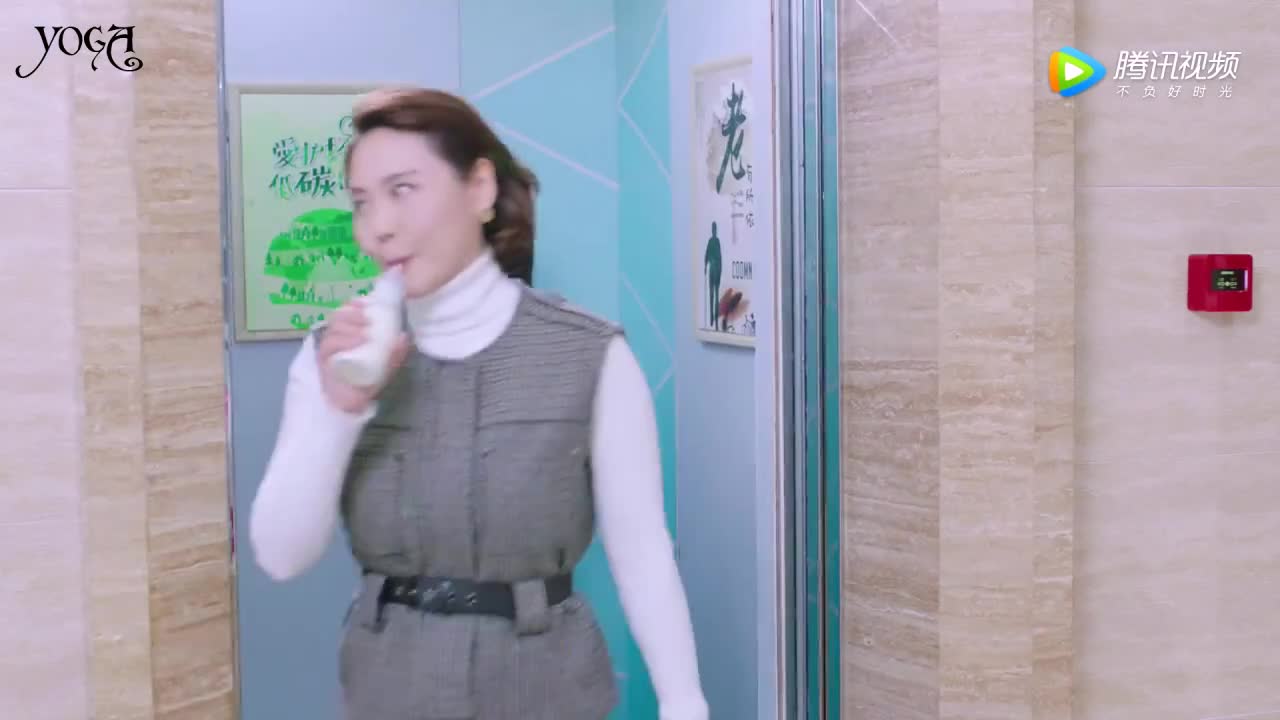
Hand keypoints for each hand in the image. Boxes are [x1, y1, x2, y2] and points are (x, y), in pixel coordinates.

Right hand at [315, 299, 410, 414]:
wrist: (353, 403)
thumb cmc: (368, 381)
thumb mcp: (386, 366)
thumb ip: (395, 353)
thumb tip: (403, 336)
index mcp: (349, 333)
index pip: (348, 311)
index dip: (354, 304)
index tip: (365, 303)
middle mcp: (336, 337)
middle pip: (339, 317)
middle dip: (353, 315)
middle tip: (368, 319)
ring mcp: (328, 348)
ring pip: (334, 329)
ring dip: (350, 327)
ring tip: (365, 333)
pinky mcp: (322, 359)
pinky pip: (329, 345)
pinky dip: (343, 341)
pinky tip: (356, 341)